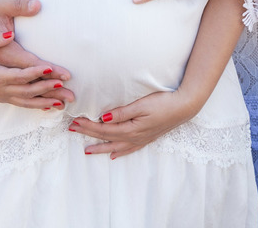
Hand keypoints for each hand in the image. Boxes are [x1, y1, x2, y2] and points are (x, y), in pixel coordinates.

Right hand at [0, 30, 74, 109]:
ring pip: (26, 101)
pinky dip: (37, 106)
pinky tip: (51, 106)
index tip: (51, 67)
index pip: (19, 74)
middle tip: (65, 85)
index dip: (36, 71)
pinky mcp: (2, 97)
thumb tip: (10, 34)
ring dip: (46, 102)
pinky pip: (22, 104)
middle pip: (27, 90)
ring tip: (64, 101)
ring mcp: (1, 95)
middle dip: (47, 89)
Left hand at [68, 89, 196, 159]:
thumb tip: (103, 118)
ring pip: (116, 146)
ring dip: (100, 147)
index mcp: (131, 129)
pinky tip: (114, 155)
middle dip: (88, 134)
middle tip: (73, 130)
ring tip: (87, 151)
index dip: (88, 126)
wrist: (184, 107)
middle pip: (106, 137)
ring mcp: (141, 139)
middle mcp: (134, 137)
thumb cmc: (164, 102)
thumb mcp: (141, 104)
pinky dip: (119, 152)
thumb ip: (122, 112)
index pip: (104, 129)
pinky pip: (129, 149)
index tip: (75, 121)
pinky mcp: (147, 138)